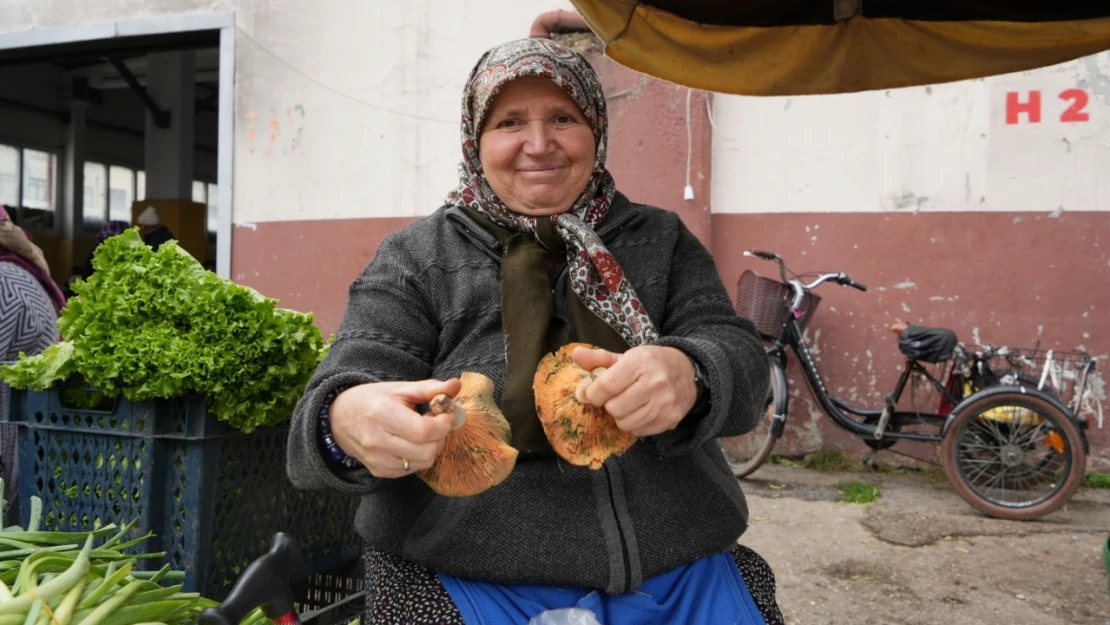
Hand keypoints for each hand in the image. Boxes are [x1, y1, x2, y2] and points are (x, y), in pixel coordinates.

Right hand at [329, 378, 461, 477]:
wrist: (338, 418)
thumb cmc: (372, 399)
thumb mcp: (400, 389)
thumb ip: (430, 388)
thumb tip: (456, 385)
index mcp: (383, 414)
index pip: (424, 431)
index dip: (443, 424)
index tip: (445, 414)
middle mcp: (378, 441)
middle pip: (427, 451)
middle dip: (439, 437)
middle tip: (435, 423)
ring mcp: (377, 459)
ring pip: (422, 463)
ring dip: (431, 448)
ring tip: (422, 433)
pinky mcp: (378, 471)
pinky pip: (411, 470)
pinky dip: (418, 458)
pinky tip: (410, 443)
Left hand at [572, 345, 697, 436]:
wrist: (687, 372)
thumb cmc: (651, 364)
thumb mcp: (626, 356)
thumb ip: (599, 358)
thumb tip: (575, 354)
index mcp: (640, 362)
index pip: (605, 386)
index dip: (592, 394)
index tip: (591, 393)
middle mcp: (655, 383)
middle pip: (614, 408)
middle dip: (608, 404)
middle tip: (615, 397)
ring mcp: (664, 403)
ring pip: (625, 423)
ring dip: (620, 416)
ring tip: (627, 404)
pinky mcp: (670, 419)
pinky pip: (639, 431)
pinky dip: (634, 424)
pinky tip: (640, 411)